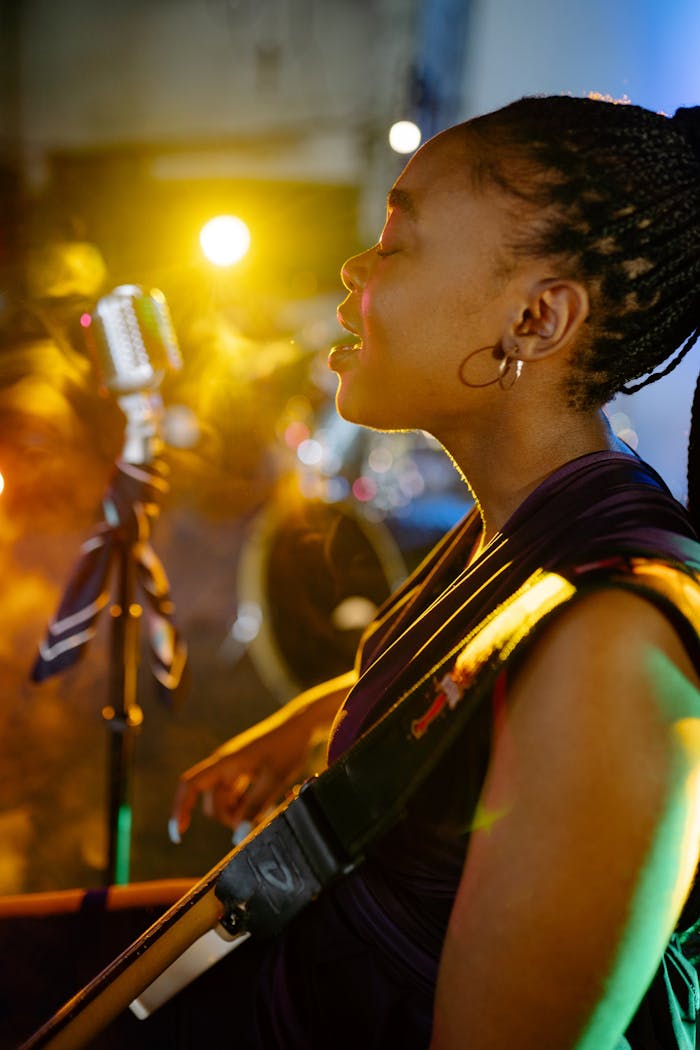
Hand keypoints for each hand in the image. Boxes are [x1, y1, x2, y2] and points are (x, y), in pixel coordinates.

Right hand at [169, 670, 356, 843]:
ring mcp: (232, 769)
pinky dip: (246, 805)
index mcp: (225, 762)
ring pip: (225, 804)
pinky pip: (236, 797)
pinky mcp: (242, 772)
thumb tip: (236, 838)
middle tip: (260, 819)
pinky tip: (265, 802)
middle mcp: (223, 765)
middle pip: (212, 805)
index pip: (190, 785)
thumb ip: (254, 808)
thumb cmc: (287, 748)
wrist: (302, 725)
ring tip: (267, 807)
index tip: (179, 836)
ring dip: (240, 813)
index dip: (179, 809)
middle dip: (230, 818)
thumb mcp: (273, 780)